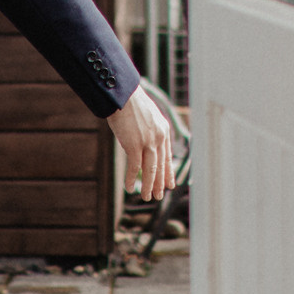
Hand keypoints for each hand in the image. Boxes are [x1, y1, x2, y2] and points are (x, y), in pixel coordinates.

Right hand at [107, 89, 176, 203]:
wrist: (122, 95)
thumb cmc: (130, 103)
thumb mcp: (145, 117)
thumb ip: (148, 131)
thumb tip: (142, 145)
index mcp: (163, 130)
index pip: (168, 156)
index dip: (169, 172)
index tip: (170, 184)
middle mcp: (159, 138)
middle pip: (161, 166)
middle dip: (160, 183)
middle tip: (159, 196)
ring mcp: (147, 142)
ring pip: (151, 170)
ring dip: (150, 186)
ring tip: (148, 197)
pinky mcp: (134, 145)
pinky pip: (135, 167)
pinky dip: (132, 179)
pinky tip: (129, 189)